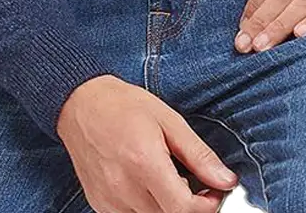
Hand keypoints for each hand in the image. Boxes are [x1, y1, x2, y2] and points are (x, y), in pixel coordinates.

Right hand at [56, 74, 237, 211]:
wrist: (79, 103)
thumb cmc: (122, 104)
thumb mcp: (168, 119)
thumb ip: (198, 154)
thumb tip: (225, 179)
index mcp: (144, 162)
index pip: (183, 209)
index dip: (207, 206)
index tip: (214, 191)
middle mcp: (125, 188)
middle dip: (188, 204)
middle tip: (194, 182)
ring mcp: (110, 200)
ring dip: (167, 206)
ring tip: (167, 178)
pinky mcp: (100, 205)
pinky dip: (147, 206)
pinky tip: (146, 183)